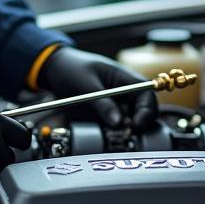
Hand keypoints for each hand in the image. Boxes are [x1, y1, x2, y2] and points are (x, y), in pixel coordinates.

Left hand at [38, 47, 157, 130]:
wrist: (56, 69)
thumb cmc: (73, 68)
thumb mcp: (86, 84)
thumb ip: (103, 103)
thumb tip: (119, 123)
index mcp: (126, 80)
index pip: (148, 96)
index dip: (146, 113)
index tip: (134, 126)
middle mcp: (125, 94)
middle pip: (142, 114)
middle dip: (135, 127)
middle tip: (121, 135)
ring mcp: (116, 106)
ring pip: (129, 125)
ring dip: (122, 133)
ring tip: (108, 134)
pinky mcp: (106, 116)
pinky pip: (114, 129)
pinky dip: (111, 134)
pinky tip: (101, 134)